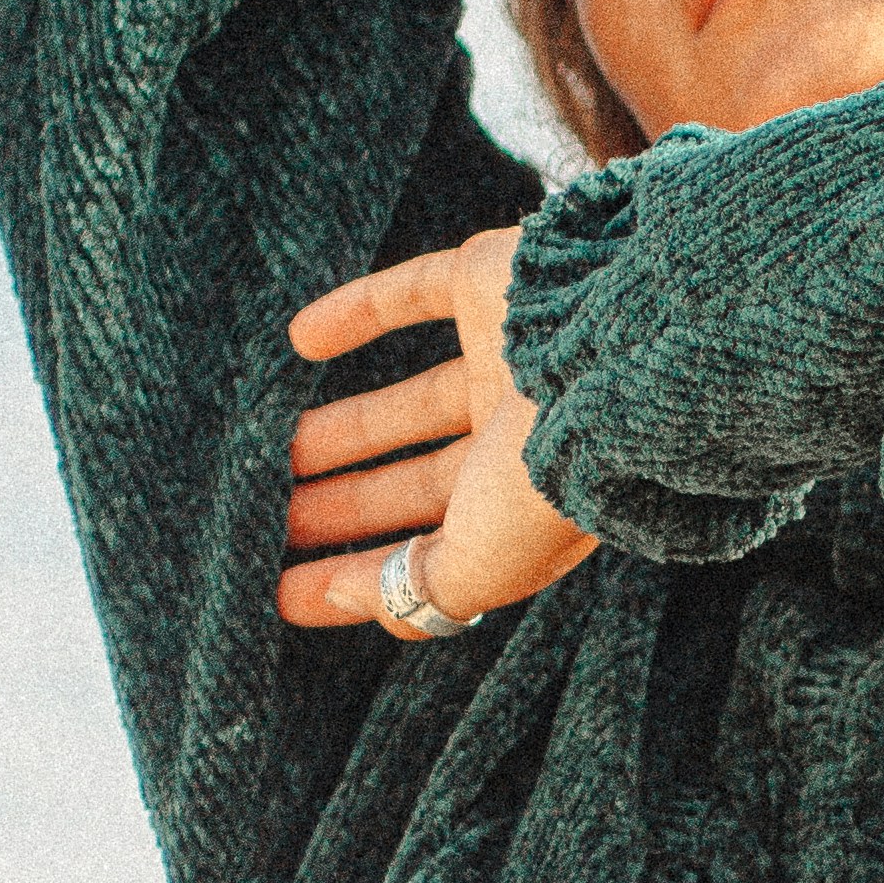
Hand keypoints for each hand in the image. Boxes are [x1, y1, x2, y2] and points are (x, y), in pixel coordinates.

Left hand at [278, 230, 596, 637]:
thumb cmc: (554, 475)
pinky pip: (410, 294)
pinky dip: (355, 312)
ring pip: (408, 404)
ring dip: (341, 428)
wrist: (618, 350)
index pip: (427, 558)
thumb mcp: (482, 564)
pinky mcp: (489, 284)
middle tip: (265, 522)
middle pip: (412, 484)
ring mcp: (506, 362)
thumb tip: (345, 598)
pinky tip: (299, 337)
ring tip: (271, 449)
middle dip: (341, 508)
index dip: (355, 579)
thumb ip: (415, 590)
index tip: (280, 594)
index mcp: (528, 514)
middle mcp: (520, 441)